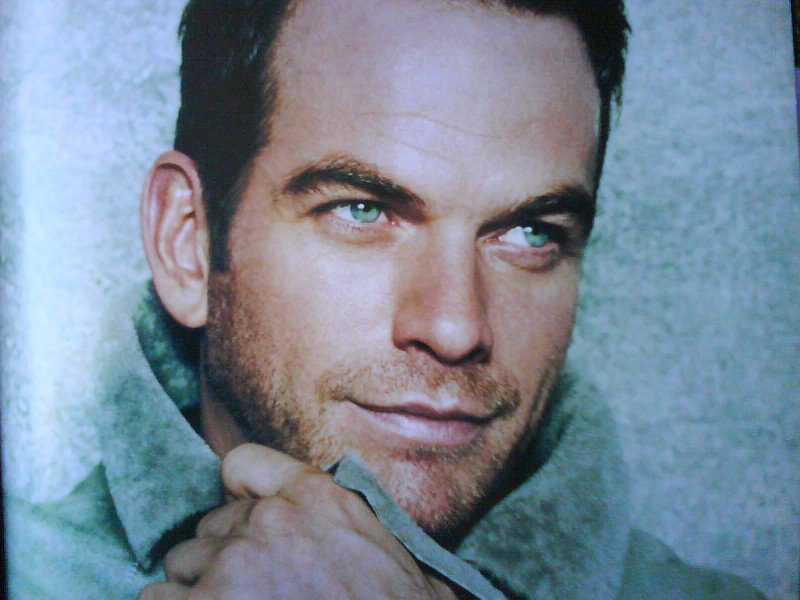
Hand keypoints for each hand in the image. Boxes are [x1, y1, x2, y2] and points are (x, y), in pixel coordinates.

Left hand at [139, 444, 455, 598]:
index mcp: (318, 499)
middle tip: (252, 596)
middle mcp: (270, 521)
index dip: (236, 494)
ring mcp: (232, 566)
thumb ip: (353, 525)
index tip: (238, 522)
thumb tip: (353, 538)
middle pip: (209, 527)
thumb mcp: (395, 556)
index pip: (243, 464)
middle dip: (221, 561)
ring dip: (197, 593)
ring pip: (179, 568)